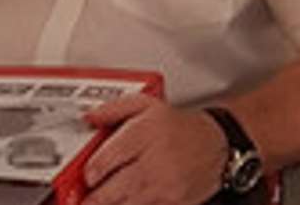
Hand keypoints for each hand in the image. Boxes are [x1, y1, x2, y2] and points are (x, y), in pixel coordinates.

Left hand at [82, 94, 227, 204]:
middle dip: (93, 198)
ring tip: (100, 201)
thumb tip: (88, 117)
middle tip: (83, 198)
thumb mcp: (145, 105)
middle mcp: (154, 163)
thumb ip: (113, 109)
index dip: (90, 172)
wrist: (216, 145)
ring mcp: (164, 188)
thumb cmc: (178, 126)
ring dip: (109, 204)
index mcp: (144, 134)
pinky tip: (125, 201)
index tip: (86, 175)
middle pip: (112, 190)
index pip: (107, 159)